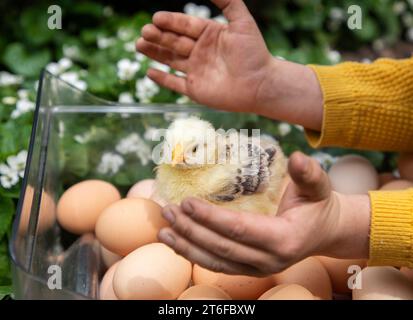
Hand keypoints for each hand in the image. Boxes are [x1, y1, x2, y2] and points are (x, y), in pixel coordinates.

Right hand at [137, 0, 322, 129]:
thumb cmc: (254, 53)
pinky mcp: (196, 90)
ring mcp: (197, 72)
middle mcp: (201, 52)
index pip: (185, 25)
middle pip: (174, 42)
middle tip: (144, 32)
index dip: (171, 21)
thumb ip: (227, 1)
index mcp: (209, 35)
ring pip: (170, 60)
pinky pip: (175, 84)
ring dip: (155, 53)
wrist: (261, 85)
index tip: (156, 18)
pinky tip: (150, 71)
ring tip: (139, 45)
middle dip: (158, 36)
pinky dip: (162, 79)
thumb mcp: (242, 21)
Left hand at [158, 152, 370, 275]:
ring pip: (214, 261)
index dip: (211, 217)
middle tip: (168, 210)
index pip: (239, 229)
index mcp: (284, 239)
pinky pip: (216, 265)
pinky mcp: (248, 268)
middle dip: (191, 229)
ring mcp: (257, 268)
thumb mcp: (318, 186)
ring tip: (163, 229)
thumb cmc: (317, 205)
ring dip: (186, 245)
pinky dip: (193, 255)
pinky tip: (176, 242)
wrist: (323, 232)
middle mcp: (268, 260)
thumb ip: (308, 173)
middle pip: (221, 246)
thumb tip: (298, 156)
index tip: (187, 201)